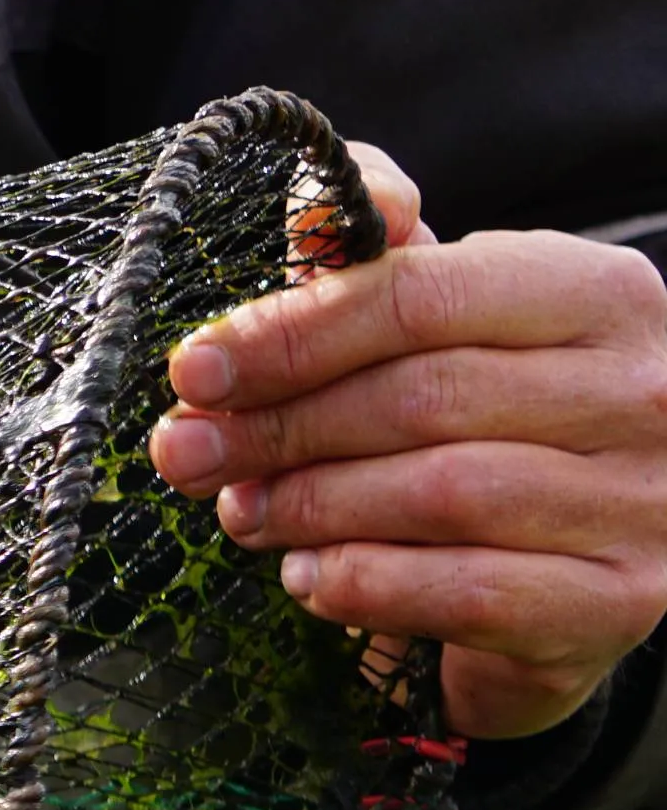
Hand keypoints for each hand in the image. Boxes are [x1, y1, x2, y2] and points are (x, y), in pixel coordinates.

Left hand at [147, 143, 666, 741]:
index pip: (422, 297)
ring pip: (440, 494)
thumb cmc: (492, 417)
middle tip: (188, 455)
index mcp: (598, 294)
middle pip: (420, 398)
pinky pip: (466, 591)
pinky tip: (308, 574)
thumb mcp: (446, 321)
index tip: (194, 371)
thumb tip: (319, 208)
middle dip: (279, 427)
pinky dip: (364, 582)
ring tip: (244, 511)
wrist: (586, 553)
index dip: (292, 332)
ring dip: (310, 506)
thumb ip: (376, 259)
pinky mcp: (619, 601)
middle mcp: (641, 390)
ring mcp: (643, 500)